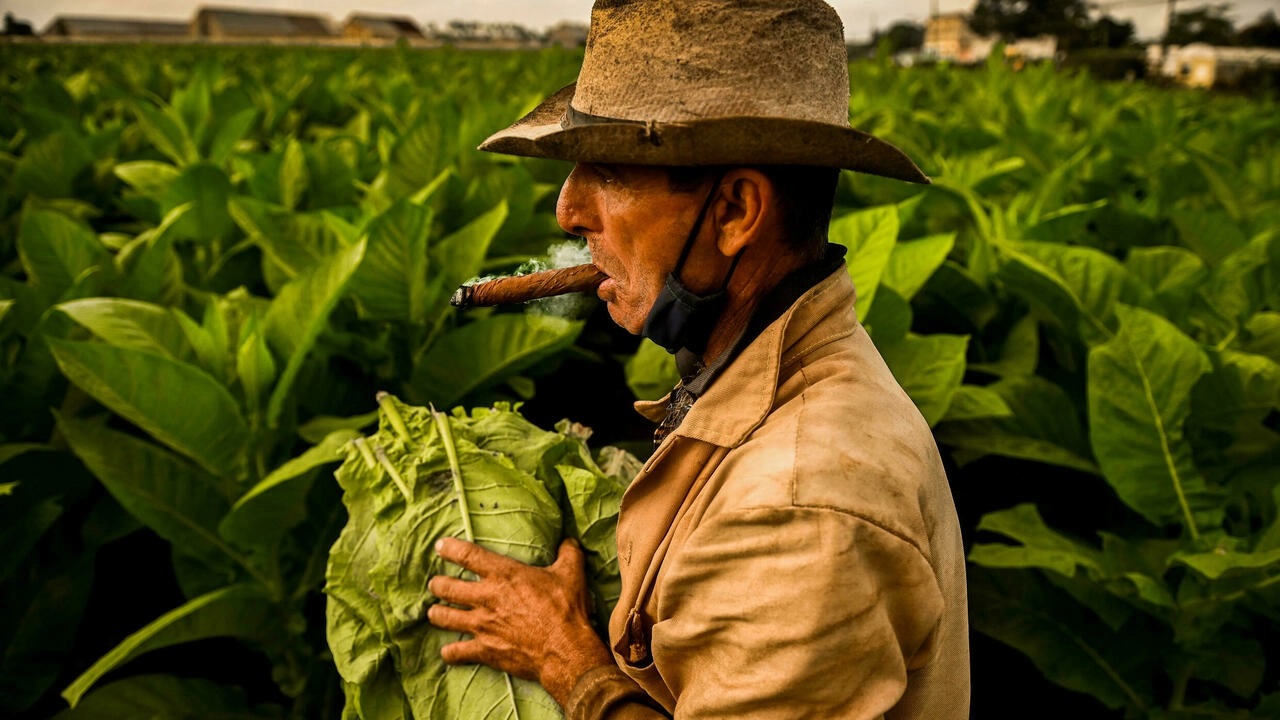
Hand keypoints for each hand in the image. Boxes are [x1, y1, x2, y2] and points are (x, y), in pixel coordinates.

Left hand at [427, 536, 615, 707]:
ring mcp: (482, 625)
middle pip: (447, 587)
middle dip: (437, 584)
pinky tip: (448, 651)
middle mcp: (487, 598)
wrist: (564, 649)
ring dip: (437, 614)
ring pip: (444, 617)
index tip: (440, 546)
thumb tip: (569, 540)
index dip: (450, 548)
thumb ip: (568, 553)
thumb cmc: (566, 609)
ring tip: (434, 612)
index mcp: (505, 575)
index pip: (468, 555)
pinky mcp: (484, 650)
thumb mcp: (572, 573)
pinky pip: (456, 651)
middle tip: (436, 584)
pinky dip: (450, 652)